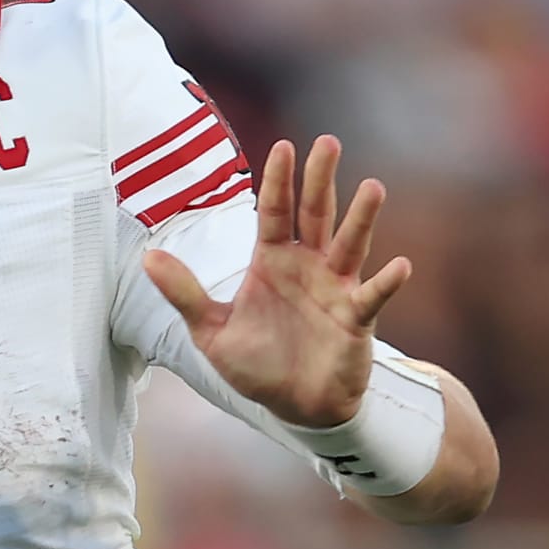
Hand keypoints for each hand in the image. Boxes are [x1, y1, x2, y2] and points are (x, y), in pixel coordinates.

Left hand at [142, 136, 411, 427]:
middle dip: (320, 179)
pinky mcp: (357, 319)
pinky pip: (373, 297)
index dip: (278, 181)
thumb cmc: (256, 364)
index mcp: (272, 262)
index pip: (275, 212)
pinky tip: (400, 266)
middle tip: (327, 142)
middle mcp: (307, 266)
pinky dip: (386, 282)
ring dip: (361, 218)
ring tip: (373, 187)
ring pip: (350, 245)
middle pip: (315, 214)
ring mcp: (336, 289)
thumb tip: (148, 257)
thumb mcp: (211, 331)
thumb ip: (184, 293)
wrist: (294, 406)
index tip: (283, 146)